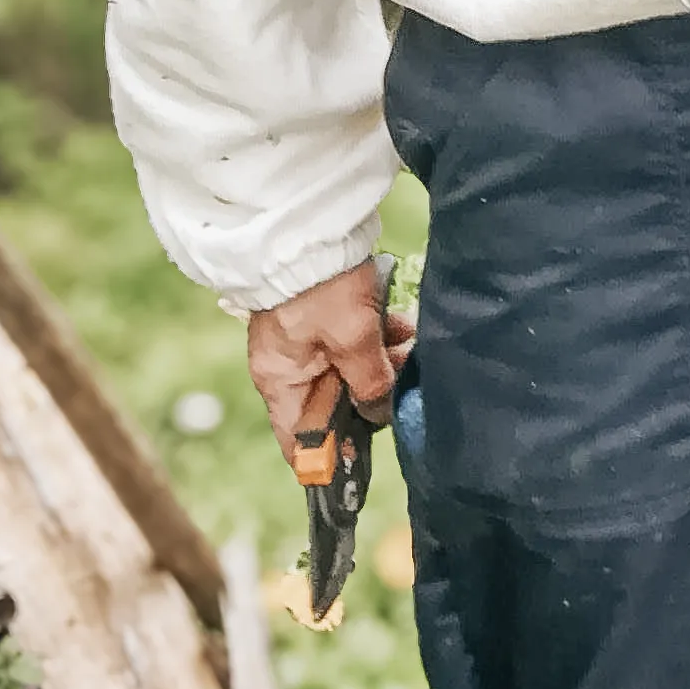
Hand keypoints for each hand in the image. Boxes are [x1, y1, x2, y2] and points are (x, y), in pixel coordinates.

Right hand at [246, 259, 413, 464]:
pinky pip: (356, 342)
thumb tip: (381, 412)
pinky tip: (405, 329)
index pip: (297, 441)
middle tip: (403, 387)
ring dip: (382, 363)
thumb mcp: (351, 337)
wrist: (313, 223)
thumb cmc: (321, 286)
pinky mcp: (328, 317)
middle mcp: (289, 366)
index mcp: (279, 379)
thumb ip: (369, 380)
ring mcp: (308, 340)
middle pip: (333, 402)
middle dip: (371, 396)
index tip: (360, 465)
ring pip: (351, 369)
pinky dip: (380, 339)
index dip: (327, 458)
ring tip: (409, 349)